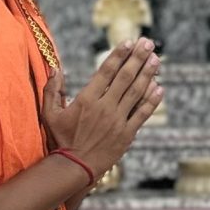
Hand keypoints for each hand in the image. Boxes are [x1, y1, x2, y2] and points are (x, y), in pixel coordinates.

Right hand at [42, 41, 162, 177]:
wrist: (75, 167)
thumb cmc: (61, 140)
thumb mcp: (50, 114)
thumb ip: (52, 90)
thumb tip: (54, 68)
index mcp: (87, 99)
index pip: (106, 72)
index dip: (118, 55)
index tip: (128, 42)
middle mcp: (105, 107)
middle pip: (125, 77)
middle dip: (137, 58)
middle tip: (147, 43)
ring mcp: (118, 120)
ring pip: (136, 92)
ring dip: (148, 74)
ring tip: (156, 59)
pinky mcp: (127, 134)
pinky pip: (142, 114)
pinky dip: (152, 101)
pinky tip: (159, 87)